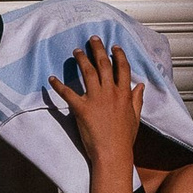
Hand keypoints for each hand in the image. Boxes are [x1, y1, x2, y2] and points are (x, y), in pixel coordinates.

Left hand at [48, 37, 142, 167]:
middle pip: (104, 64)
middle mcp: (110, 92)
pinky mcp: (81, 109)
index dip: (118, 55)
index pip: (122, 69)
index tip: (114, 47)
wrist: (113, 153)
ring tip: (76, 51)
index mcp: (124, 94)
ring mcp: (96, 99)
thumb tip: (141, 86)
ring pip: (88, 72)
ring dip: (81, 59)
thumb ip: (137, 100)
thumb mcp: (135, 117)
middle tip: (92, 39)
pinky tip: (52, 78)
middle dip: (98, 49)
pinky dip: (58, 85)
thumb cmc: (124, 138)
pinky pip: (68, 93)